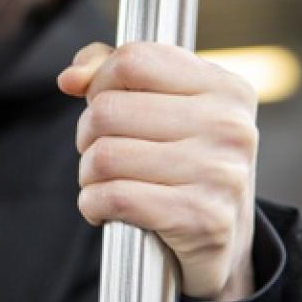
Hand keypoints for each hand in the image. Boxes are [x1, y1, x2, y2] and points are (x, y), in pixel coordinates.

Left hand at [57, 41, 258, 301]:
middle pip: (107, 109)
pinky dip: (94, 204)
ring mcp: (220, 173)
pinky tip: (107, 209)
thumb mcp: (166, 106)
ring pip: (104, 155)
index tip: (108, 104)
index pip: (133, 60)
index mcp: (226, 87)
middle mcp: (229, 126)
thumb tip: (71, 77)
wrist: (224, 240)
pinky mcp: (202, 219)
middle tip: (106, 153)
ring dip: (89, 174)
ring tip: (107, 182)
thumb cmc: (186, 163)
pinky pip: (114, 198)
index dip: (102, 82)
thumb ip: (115, 74)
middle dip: (89, 134)